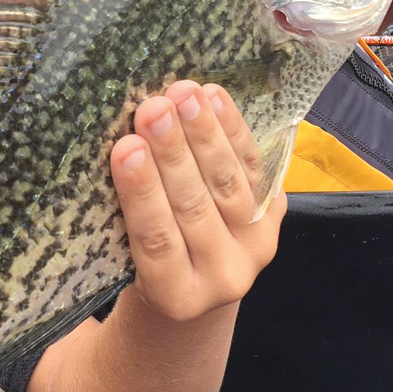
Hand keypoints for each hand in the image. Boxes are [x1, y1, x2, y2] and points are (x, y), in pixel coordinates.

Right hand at [110, 80, 285, 322]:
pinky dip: (234, 129)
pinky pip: (256, 169)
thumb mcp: (125, 254)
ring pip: (230, 184)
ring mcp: (257, 249)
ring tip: (182, 94)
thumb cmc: (142, 262)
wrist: (198, 282)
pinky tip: (214, 97)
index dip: (143, 193)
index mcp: (175, 297)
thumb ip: (123, 213)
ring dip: (205, 133)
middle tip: (153, 109)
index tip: (125, 148)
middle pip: (195, 207)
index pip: (156, 240)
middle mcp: (224, 280)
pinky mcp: (276, 218)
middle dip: (173, 153)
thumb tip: (116, 141)